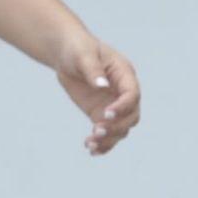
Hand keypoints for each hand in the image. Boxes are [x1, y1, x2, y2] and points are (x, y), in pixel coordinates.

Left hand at [54, 33, 139, 155]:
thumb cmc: (77, 47)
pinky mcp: (100, 113)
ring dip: (108, 139)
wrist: (65, 52)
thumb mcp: (83, 54)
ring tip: (90, 143)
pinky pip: (107, 132)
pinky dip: (102, 143)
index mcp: (124, 74)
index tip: (106, 114)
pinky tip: (91, 149)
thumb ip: (93, 69)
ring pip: (120, 128)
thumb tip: (102, 85)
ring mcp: (113, 105)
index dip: (123, 106)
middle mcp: (123, 92)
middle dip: (117, 126)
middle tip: (97, 130)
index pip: (132, 95)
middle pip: (131, 116)